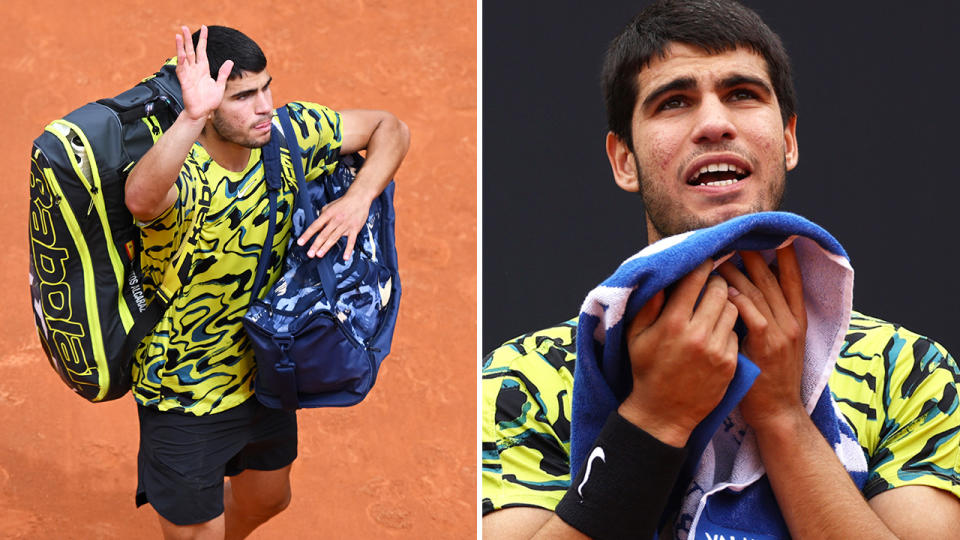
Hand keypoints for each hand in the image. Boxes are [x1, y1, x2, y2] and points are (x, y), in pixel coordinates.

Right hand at [175, 25, 232, 121]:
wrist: (202, 113)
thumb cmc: (210, 101)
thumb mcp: (220, 85)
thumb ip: (223, 73)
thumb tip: (230, 61)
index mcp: (204, 69)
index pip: (202, 51)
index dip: (203, 40)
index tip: (204, 28)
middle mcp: (195, 70)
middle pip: (191, 50)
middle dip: (188, 39)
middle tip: (184, 27)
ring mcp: (189, 75)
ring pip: (184, 57)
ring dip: (181, 46)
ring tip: (178, 35)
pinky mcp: (185, 82)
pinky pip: (182, 69)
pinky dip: (181, 61)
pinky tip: (181, 52)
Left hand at [296, 191, 371, 258]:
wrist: (359, 198)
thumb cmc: (343, 203)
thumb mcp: (329, 206)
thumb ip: (322, 216)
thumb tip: (317, 227)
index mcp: (328, 214)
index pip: (315, 226)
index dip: (307, 234)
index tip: (300, 242)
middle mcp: (336, 220)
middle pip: (324, 234)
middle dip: (316, 244)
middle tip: (310, 254)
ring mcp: (345, 225)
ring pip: (334, 238)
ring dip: (326, 247)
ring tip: (319, 254)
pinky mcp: (355, 229)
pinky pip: (351, 241)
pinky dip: (348, 249)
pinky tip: (345, 257)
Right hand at [618, 260, 739, 446]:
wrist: (664, 413)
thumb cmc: (647, 371)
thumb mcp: (635, 336)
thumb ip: (648, 305)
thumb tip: (661, 277)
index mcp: (673, 323)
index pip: (696, 280)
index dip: (702, 265)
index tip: (704, 261)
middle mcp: (698, 334)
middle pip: (720, 290)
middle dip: (716, 283)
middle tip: (710, 284)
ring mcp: (717, 349)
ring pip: (733, 309)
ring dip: (725, 304)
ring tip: (713, 309)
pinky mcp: (730, 363)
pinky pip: (736, 332)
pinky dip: (727, 329)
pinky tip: (716, 333)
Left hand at [717, 246, 806, 430]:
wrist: (777, 413)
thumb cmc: (767, 378)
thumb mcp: (773, 344)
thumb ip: (764, 318)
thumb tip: (742, 292)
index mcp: (796, 319)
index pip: (792, 278)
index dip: (783, 254)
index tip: (769, 233)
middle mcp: (792, 322)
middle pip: (772, 277)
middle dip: (753, 254)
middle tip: (734, 235)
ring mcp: (782, 333)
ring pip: (758, 291)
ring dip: (737, 272)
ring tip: (718, 256)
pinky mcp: (767, 345)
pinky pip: (752, 314)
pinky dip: (738, 299)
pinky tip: (723, 289)